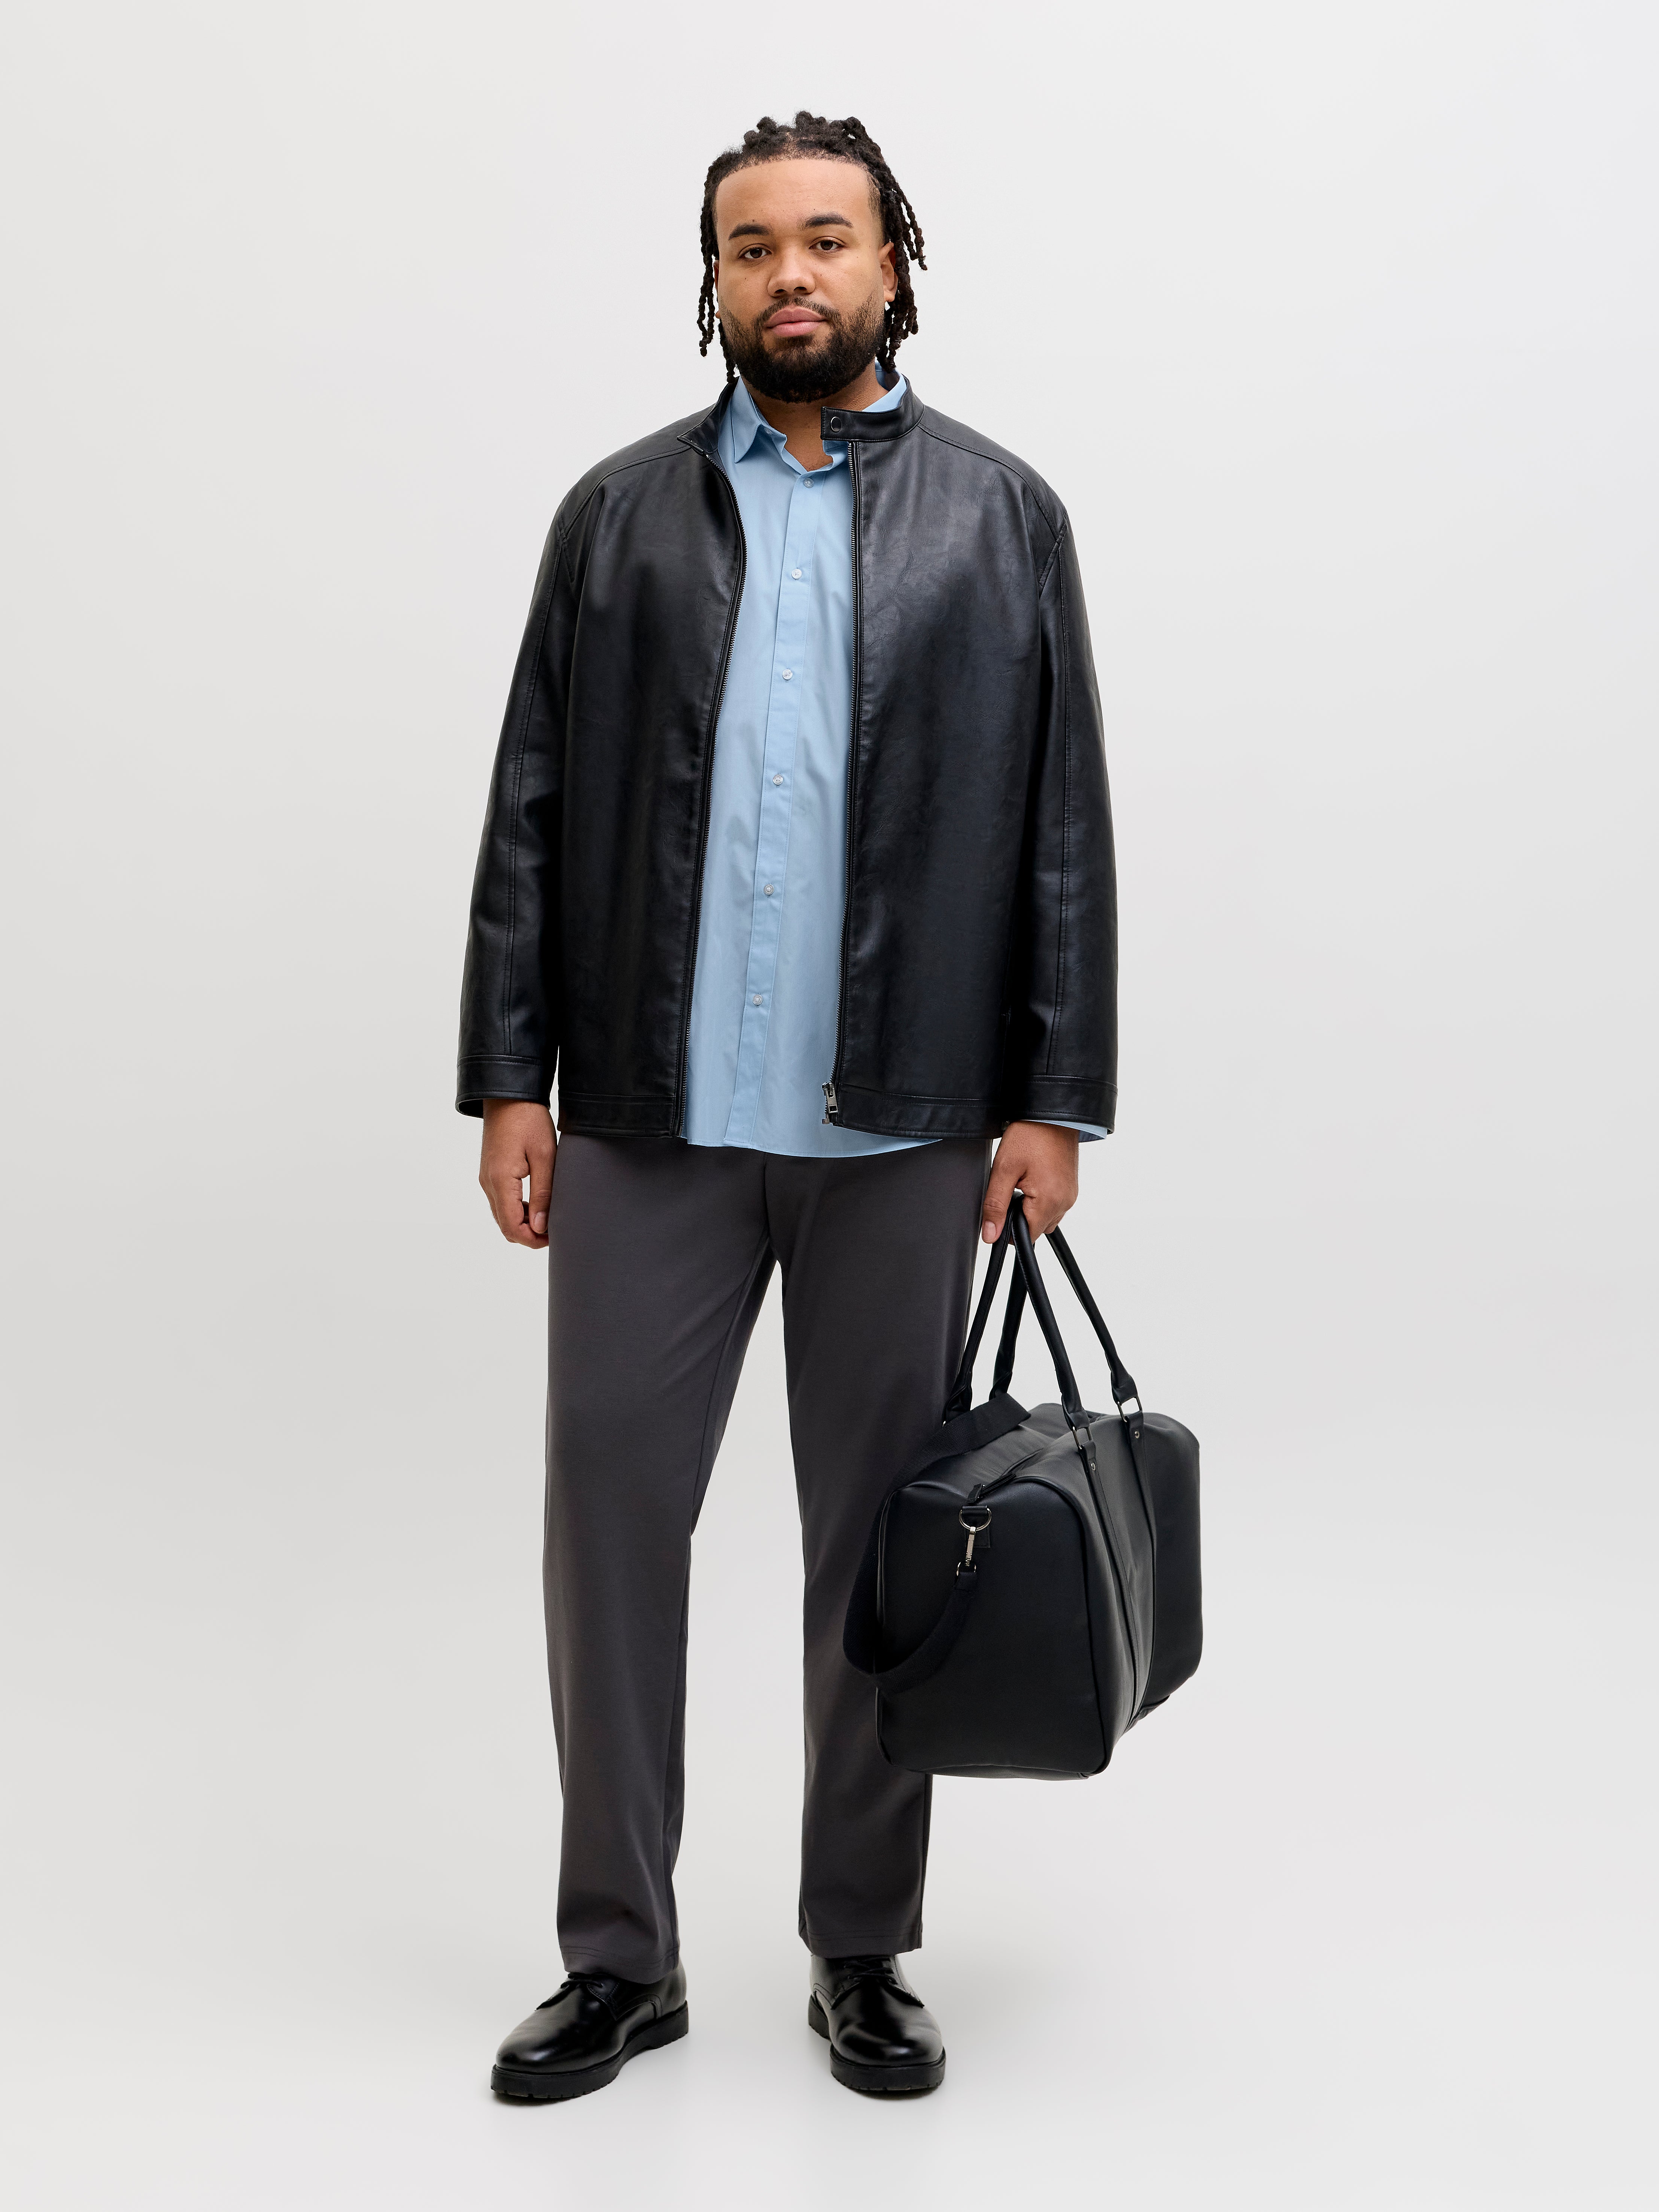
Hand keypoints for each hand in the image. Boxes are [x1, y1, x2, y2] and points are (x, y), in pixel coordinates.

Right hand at [479, 1100, 555, 1247]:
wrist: (508, 1095)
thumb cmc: (528, 1119)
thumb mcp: (545, 1156)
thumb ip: (543, 1193)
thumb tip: (542, 1226)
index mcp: (500, 1180)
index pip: (512, 1227)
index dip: (533, 1240)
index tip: (554, 1237)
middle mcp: (488, 1183)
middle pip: (505, 1226)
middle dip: (529, 1234)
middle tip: (555, 1229)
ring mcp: (486, 1179)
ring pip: (502, 1215)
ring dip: (524, 1222)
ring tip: (549, 1215)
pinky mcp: (489, 1173)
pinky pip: (501, 1202)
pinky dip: (517, 1210)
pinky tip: (537, 1202)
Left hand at [982, 1121, 1079, 1242]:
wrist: (1052, 1113)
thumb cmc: (1030, 1134)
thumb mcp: (1004, 1170)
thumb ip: (995, 1206)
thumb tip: (990, 1235)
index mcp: (1050, 1201)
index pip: (1027, 1237)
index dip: (1009, 1230)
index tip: (1001, 1209)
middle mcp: (1065, 1202)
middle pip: (1037, 1229)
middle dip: (1020, 1217)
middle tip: (1011, 1189)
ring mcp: (1070, 1194)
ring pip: (1046, 1218)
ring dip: (1031, 1209)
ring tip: (1022, 1182)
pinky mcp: (1071, 1187)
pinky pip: (1055, 1204)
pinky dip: (1041, 1199)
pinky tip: (1033, 1179)